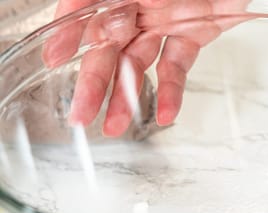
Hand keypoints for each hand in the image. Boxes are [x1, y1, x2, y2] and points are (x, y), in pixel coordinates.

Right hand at [43, 0, 249, 136]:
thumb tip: (127, 6)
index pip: (86, 9)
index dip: (69, 32)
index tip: (54, 58)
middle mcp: (138, 5)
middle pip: (108, 47)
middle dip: (92, 82)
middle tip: (79, 114)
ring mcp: (164, 22)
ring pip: (138, 64)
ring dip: (125, 96)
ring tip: (114, 125)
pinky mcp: (192, 34)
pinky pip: (177, 66)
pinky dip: (172, 91)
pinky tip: (166, 113)